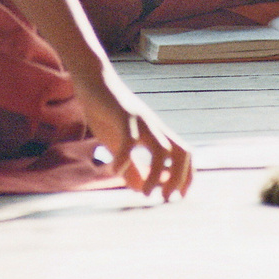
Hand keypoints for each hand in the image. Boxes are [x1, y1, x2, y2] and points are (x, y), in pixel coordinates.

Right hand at [74, 65, 192, 199]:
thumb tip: (139, 188)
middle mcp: (154, 126)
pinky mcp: (123, 115)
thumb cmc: (104, 111)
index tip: (177, 197)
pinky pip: (129, 141)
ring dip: (156, 176)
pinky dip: (124, 160)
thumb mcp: (117, 144)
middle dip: (178, 179)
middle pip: (182, 152)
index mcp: (156, 132)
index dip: (186, 176)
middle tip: (165, 199)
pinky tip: (113, 170)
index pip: (184, 154)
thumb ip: (130, 166)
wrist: (91, 79)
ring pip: (162, 150)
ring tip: (144, 193)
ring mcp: (141, 120)